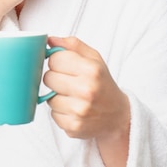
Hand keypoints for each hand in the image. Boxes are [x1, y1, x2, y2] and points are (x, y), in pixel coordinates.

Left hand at [44, 37, 129, 165]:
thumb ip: (72, 45)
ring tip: (73, 96)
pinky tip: (73, 109)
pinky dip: (60, 112)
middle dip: (55, 78)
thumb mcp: (94, 59)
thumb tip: (49, 39)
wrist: (118, 115)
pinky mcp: (73, 127)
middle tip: (69, 81)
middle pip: (48, 78)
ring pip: (49, 98)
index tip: (65, 65)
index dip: (57, 61)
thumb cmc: (102, 83)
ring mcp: (79, 111)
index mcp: (91, 69)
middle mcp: (86, 90)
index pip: (55, 59)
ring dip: (57, 97)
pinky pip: (53, 115)